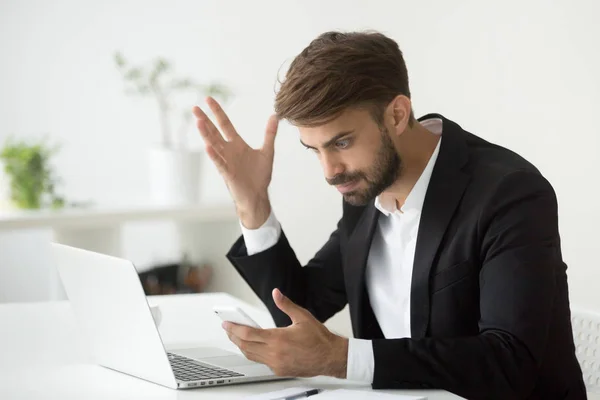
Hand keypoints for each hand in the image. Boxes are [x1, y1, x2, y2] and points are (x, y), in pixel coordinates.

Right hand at [192, 98, 278, 227]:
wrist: (258, 195)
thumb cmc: (260, 175)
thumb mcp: (267, 152)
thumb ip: (269, 134)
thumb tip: (275, 116)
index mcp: (237, 144)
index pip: (225, 124)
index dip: (217, 112)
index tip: (208, 99)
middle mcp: (229, 151)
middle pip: (214, 132)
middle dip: (205, 120)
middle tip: (194, 108)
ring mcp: (226, 161)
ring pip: (214, 145)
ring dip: (206, 134)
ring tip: (198, 122)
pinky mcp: (228, 173)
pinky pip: (219, 163)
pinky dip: (214, 155)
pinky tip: (207, 146)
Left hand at [222, 289, 347, 377]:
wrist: (330, 357)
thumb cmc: (319, 339)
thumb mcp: (302, 317)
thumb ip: (286, 305)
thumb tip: (276, 294)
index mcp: (278, 339)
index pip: (248, 334)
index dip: (234, 328)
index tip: (227, 323)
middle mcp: (275, 353)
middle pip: (245, 346)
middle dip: (233, 336)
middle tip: (227, 328)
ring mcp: (276, 364)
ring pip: (251, 355)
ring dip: (241, 346)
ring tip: (235, 336)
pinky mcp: (279, 370)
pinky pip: (260, 361)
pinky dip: (253, 353)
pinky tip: (252, 347)